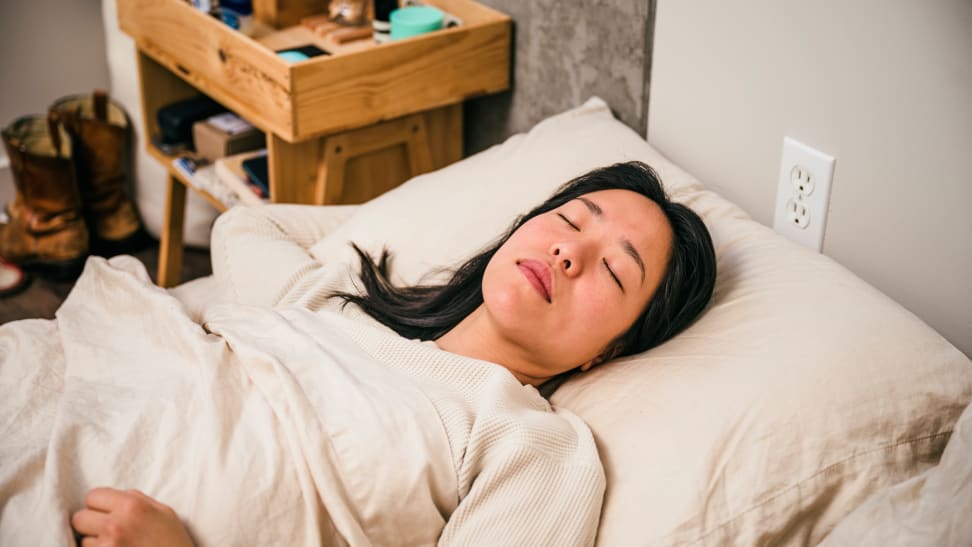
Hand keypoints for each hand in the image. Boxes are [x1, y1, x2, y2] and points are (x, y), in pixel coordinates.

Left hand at [71, 487, 194, 546]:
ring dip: (94, 543)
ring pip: (82, 540)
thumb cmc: (173, 541)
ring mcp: (108, 546)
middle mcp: (116, 524)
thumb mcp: (163, 511)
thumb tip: (113, 497)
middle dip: (90, 524)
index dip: (98, 505)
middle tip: (106, 531)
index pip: (92, 496)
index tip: (106, 513)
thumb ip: (136, 500)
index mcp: (132, 505)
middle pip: (79, 518)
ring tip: (116, 546)